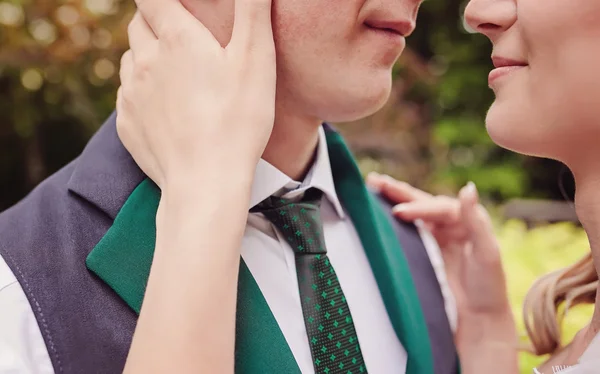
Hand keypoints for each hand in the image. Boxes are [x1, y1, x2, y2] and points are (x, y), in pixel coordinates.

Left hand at [117, 0, 275, 190]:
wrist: (206, 182)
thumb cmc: (237, 121)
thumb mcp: (256, 60)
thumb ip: (253, 11)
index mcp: (177, 38)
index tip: (174, 4)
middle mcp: (146, 60)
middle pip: (138, 24)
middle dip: (154, 21)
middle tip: (179, 34)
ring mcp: (132, 93)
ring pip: (130, 59)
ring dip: (146, 56)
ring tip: (172, 72)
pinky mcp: (126, 124)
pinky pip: (127, 95)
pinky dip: (141, 91)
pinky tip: (164, 107)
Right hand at [366, 173, 511, 319]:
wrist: (478, 318)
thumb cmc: (488, 287)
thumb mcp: (487, 252)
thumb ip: (475, 220)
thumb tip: (468, 187)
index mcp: (465, 220)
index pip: (438, 207)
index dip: (418, 207)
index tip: (398, 212)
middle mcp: (449, 224)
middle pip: (421, 201)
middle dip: (398, 191)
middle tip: (375, 181)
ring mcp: (434, 237)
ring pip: (411, 213)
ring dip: (392, 199)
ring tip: (371, 186)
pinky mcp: (423, 251)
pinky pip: (405, 231)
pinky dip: (390, 219)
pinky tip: (376, 211)